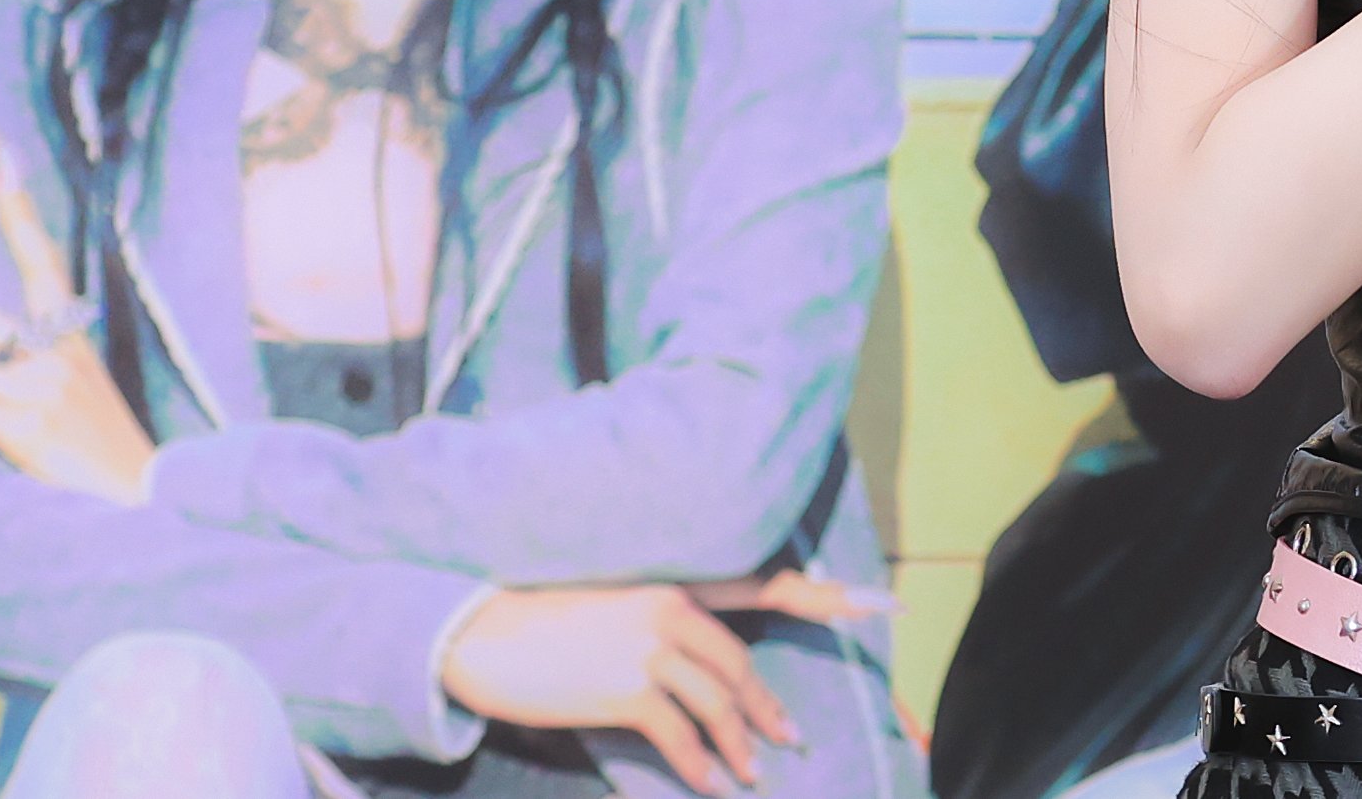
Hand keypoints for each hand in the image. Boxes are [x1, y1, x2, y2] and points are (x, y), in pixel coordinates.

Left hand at [0, 138, 153, 504]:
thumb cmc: (103, 462)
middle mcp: (61, 353)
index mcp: (73, 342)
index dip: (20, 214)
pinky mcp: (29, 421)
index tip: (0, 165)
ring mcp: (45, 386)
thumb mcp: (76, 405)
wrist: (148, 502)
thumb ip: (34, 378)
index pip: (44, 264)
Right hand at [442, 572, 887, 795]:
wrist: (481, 634)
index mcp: (674, 584)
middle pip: (741, 666)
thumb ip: (663, 626)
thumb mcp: (613, 608)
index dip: (827, 595)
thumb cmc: (544, 623)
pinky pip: (678, 735)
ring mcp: (648, 650)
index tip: (880, 604)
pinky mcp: (623, 691)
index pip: (765, 585)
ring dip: (741, 745)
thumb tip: (696, 664)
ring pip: (718, 704)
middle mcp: (671, 610)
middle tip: (789, 739)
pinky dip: (699, 763)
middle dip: (768, 709)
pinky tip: (709, 783)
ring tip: (754, 773)